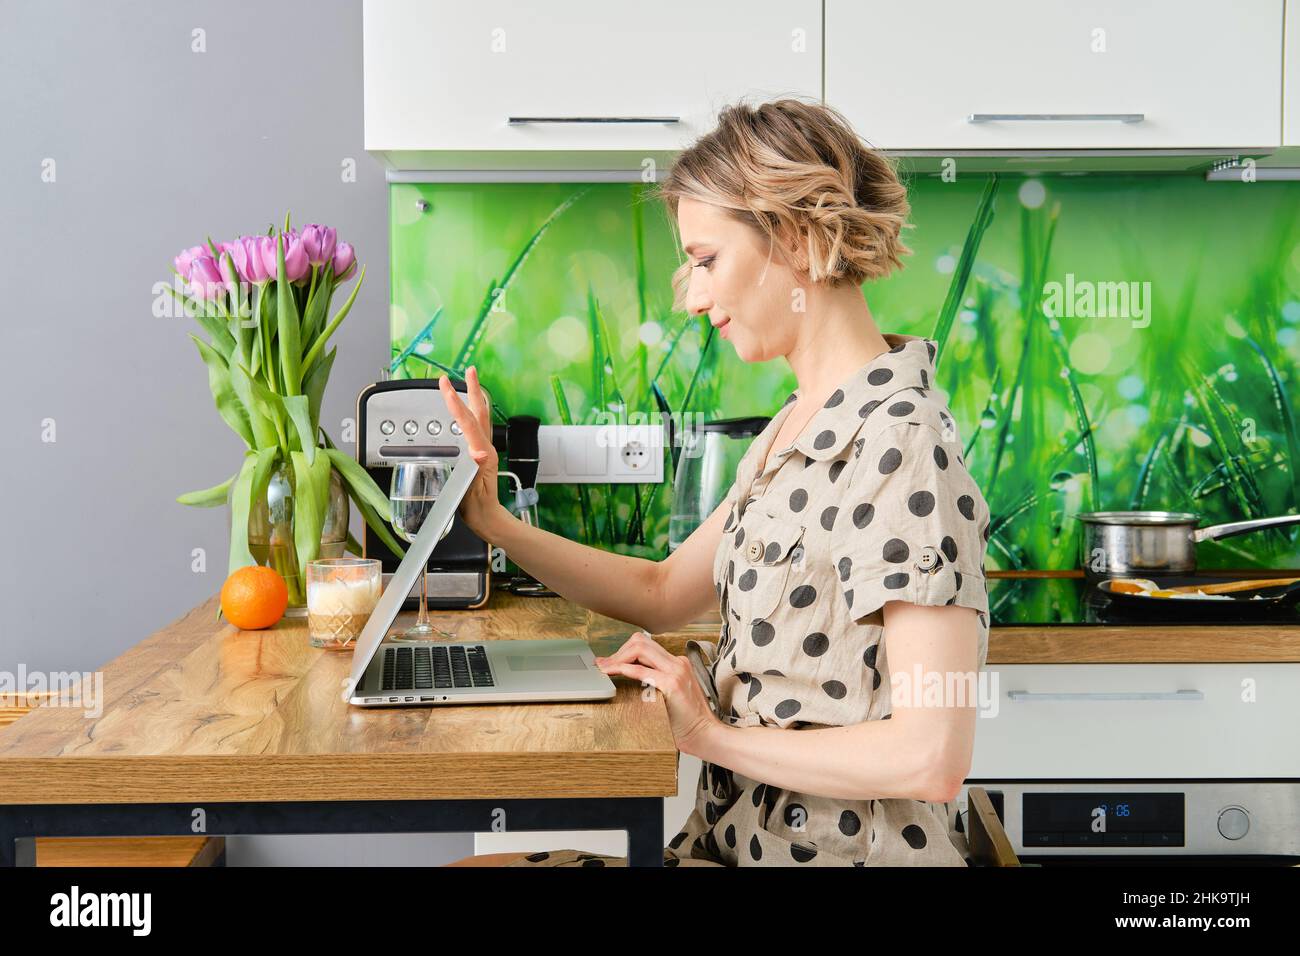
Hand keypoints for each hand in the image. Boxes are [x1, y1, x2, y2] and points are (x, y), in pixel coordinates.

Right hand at [437, 366, 502, 536]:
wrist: (488, 519)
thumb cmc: (478, 508)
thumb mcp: (473, 492)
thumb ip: (476, 472)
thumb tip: (479, 453)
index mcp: (481, 454)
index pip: (468, 422)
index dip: (456, 404)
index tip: (445, 387)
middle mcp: (485, 448)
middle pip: (479, 412)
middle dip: (473, 389)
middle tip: (469, 370)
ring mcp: (483, 450)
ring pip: (480, 417)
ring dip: (474, 397)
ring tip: (470, 380)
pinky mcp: (480, 454)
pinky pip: (477, 427)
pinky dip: (472, 412)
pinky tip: (467, 410)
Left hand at [596, 631, 718, 757]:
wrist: (706, 734)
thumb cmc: (686, 721)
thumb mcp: (670, 696)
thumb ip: (655, 683)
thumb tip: (629, 679)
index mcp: (677, 664)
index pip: (645, 645)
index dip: (623, 652)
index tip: (608, 663)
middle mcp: (677, 663)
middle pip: (641, 642)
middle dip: (617, 652)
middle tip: (602, 666)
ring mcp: (676, 671)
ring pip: (640, 649)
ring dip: (618, 658)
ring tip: (605, 669)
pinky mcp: (673, 684)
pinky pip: (643, 671)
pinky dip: (625, 669)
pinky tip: (614, 673)